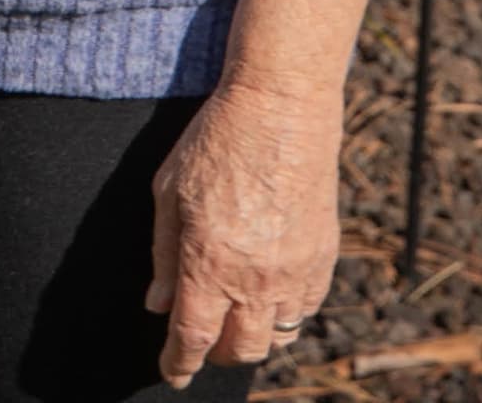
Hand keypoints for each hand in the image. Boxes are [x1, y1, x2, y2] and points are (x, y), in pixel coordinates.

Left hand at [147, 74, 344, 385]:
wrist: (282, 108)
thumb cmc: (215, 141)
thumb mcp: (169, 192)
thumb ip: (163, 255)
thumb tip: (158, 306)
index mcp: (211, 263)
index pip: (192, 337)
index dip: (178, 362)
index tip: (171, 373)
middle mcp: (257, 279)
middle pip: (239, 349)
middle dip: (214, 354)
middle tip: (199, 342)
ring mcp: (296, 272)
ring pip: (276, 336)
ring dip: (251, 337)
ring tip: (232, 321)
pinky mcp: (323, 258)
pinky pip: (305, 309)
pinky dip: (283, 316)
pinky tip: (267, 298)